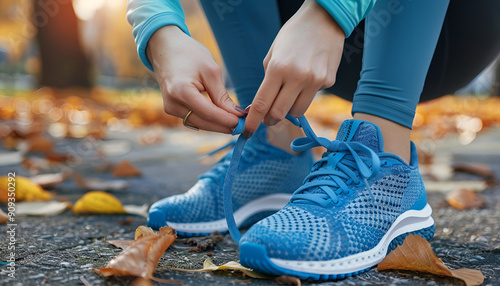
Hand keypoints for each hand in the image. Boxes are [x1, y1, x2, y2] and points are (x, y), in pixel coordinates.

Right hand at [147, 26, 245, 132]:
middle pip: (204, 123)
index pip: (209, 113)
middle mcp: (173, 104)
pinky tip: (222, 119)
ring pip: (199, 124)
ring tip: (236, 123)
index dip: (228, 120)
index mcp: (181, 91)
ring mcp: (170, 108)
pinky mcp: (172, 109)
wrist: (165, 48)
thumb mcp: (211, 71)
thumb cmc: (189, 54)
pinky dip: (208, 120)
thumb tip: (237, 115)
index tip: (245, 122)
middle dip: (225, 126)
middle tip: (244, 126)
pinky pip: (194, 119)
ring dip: (218, 125)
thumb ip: (222, 96)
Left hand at [243, 0, 344, 137]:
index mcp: (278, 68)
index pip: (261, 104)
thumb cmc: (293, 35)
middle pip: (279, 114)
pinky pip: (311, 98)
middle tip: (266, 118)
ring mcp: (315, 81)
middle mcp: (298, 77)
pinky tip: (305, 79)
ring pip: (297, 112)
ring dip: (287, 110)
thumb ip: (268, 80)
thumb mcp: (273, 54)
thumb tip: (262, 105)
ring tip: (286, 98)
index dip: (253, 122)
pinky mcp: (328, 82)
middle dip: (269, 120)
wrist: (324, 19)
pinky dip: (303, 96)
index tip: (247, 132)